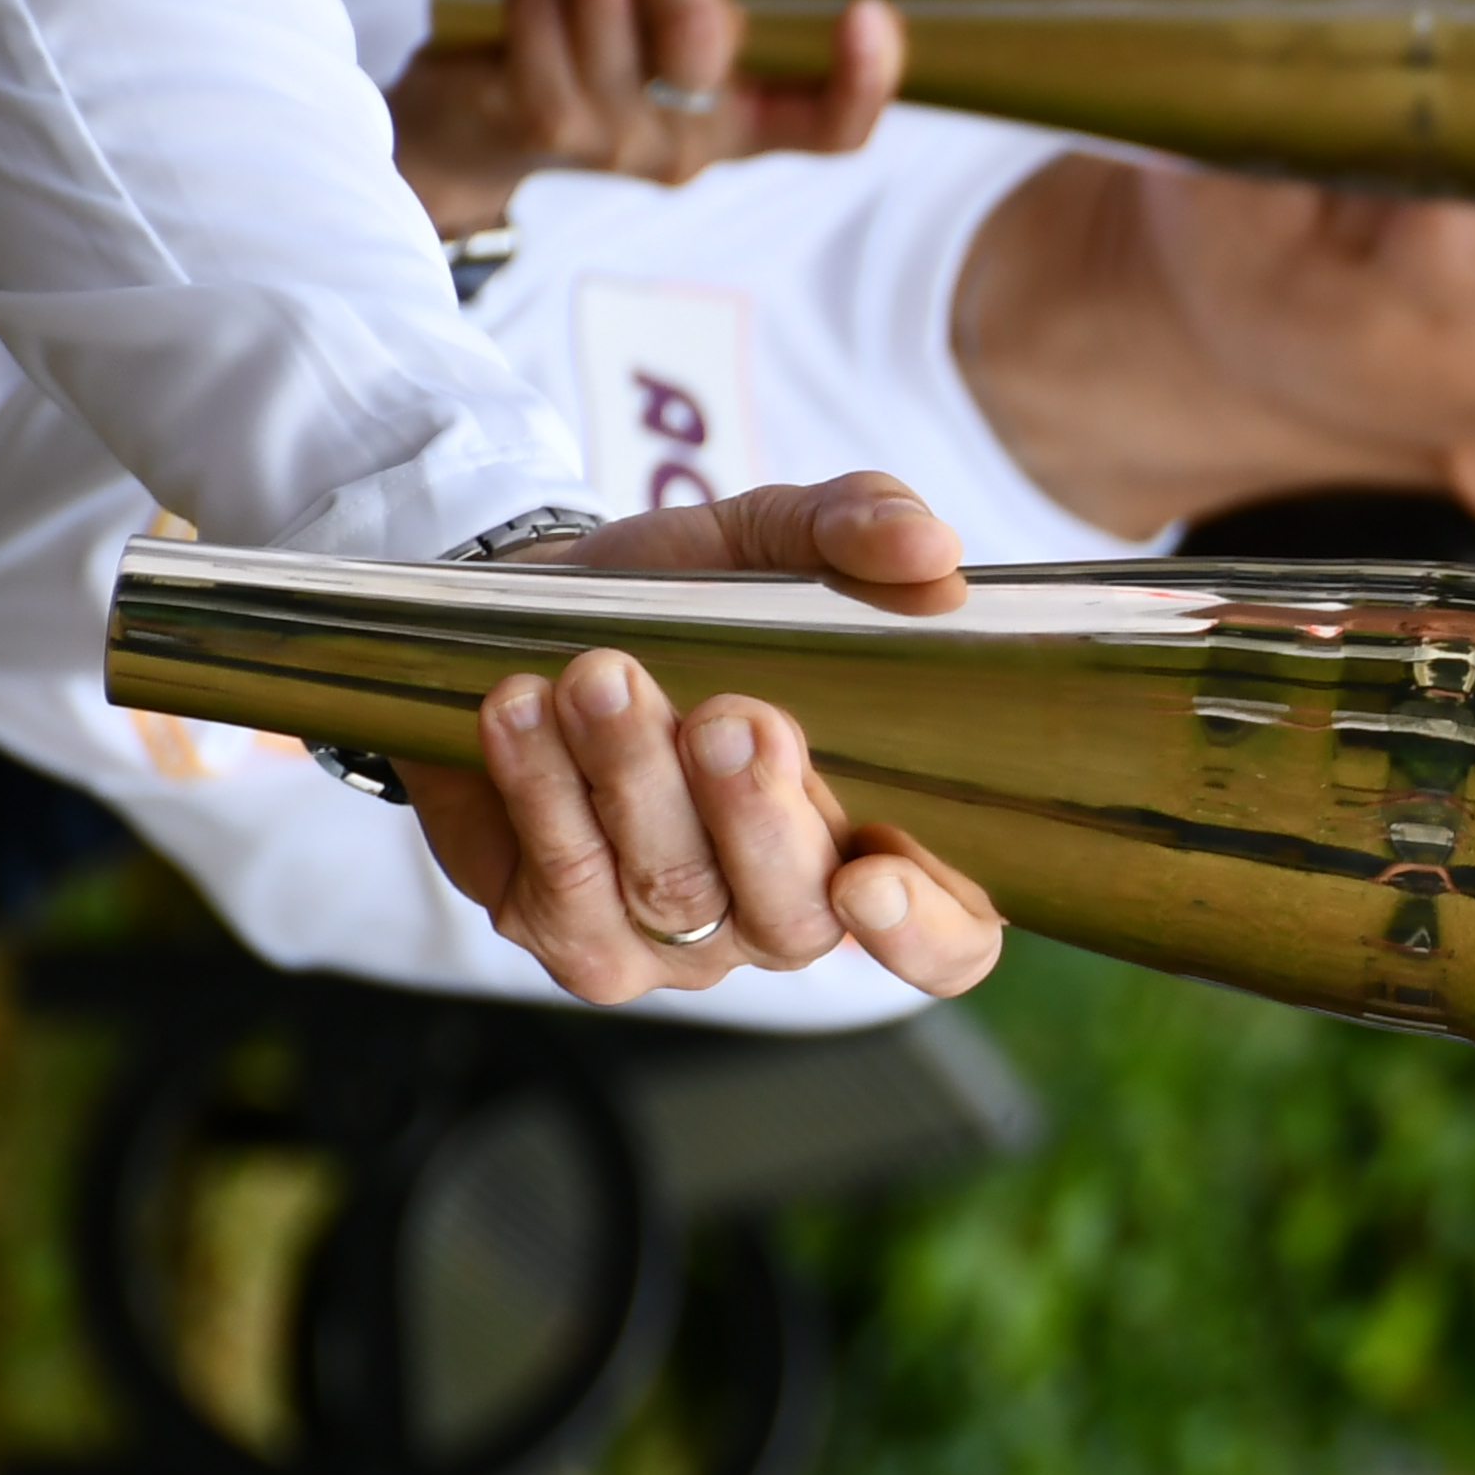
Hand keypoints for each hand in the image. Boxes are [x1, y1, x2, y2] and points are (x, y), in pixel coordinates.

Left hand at [386, 0, 898, 235]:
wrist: (467, 129)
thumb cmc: (584, 46)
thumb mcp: (657, 1)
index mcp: (743, 121)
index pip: (832, 130)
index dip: (866, 79)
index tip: (866, 9)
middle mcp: (687, 146)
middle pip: (702, 33)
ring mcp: (611, 139)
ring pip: (607, 2)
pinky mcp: (538, 117)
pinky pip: (539, 7)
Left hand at [398, 473, 1005, 1005]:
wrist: (530, 618)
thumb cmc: (685, 603)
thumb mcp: (771, 542)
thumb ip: (858, 529)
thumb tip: (931, 550)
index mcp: (884, 842)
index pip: (951, 941)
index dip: (923, 930)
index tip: (871, 876)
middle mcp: (790, 912)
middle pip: (795, 920)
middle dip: (754, 818)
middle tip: (724, 716)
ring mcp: (684, 944)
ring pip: (672, 894)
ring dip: (632, 778)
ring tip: (599, 674)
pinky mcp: (576, 938)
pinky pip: (566, 890)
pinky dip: (544, 791)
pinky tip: (523, 708)